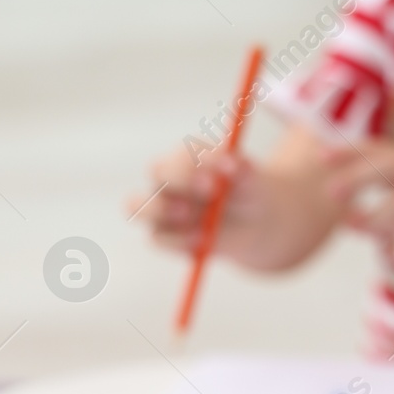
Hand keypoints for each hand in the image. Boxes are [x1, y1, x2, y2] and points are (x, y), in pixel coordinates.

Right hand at [127, 147, 297, 269]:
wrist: (254, 225)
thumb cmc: (249, 194)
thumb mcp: (253, 184)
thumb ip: (244, 172)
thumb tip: (235, 163)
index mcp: (187, 156)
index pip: (184, 152)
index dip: (202, 158)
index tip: (228, 166)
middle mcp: (166, 178)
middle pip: (157, 171)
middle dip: (182, 178)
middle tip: (211, 188)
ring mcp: (159, 206)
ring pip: (138, 205)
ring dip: (160, 208)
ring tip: (188, 213)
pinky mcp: (162, 235)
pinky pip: (157, 238)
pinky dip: (176, 241)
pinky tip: (201, 241)